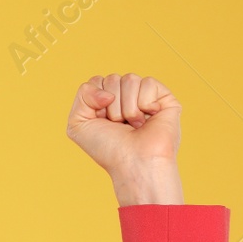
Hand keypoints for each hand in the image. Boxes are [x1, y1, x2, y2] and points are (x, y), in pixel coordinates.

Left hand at [66, 73, 183, 204]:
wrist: (133, 163)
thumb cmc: (108, 149)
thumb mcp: (78, 124)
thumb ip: (82, 95)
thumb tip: (108, 90)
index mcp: (106, 102)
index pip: (96, 81)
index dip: (94, 100)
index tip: (101, 121)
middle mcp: (126, 98)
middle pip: (111, 78)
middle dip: (111, 106)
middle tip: (120, 125)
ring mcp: (145, 96)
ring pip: (129, 79)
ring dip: (127, 107)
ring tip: (134, 125)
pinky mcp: (164, 97)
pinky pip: (147, 82)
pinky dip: (144, 103)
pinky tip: (148, 118)